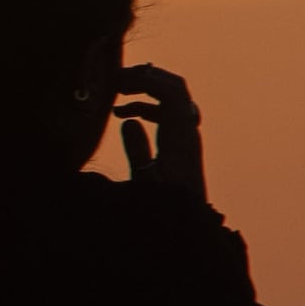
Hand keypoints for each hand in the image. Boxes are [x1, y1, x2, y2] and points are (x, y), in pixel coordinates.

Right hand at [113, 64, 205, 204]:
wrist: (188, 227)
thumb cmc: (165, 209)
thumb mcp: (145, 182)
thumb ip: (137, 151)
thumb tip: (127, 121)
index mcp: (180, 139)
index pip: (172, 94)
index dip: (147, 81)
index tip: (118, 83)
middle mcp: (187, 133)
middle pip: (175, 88)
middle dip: (147, 78)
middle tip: (118, 79)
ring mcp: (185, 138)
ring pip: (171, 99)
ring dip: (145, 92)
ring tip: (116, 95)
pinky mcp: (179, 145)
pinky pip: (166, 114)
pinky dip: (146, 107)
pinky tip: (123, 117)